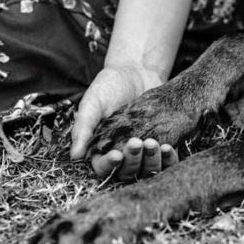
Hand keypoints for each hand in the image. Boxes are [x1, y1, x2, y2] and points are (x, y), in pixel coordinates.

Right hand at [70, 65, 178, 181]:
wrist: (136, 71)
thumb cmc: (108, 87)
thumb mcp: (92, 105)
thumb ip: (83, 128)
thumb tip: (75, 156)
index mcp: (100, 150)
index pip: (103, 168)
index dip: (110, 166)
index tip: (117, 155)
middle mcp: (122, 155)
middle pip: (128, 173)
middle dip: (133, 161)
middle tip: (136, 142)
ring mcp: (143, 152)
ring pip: (148, 170)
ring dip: (152, 162)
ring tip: (153, 144)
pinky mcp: (162, 145)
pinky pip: (167, 161)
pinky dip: (168, 158)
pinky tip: (168, 147)